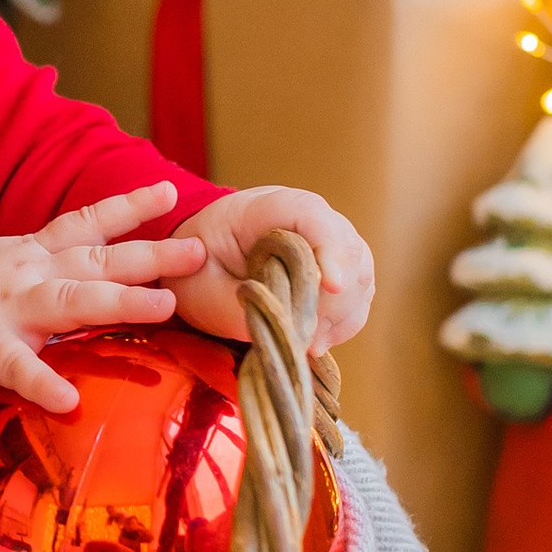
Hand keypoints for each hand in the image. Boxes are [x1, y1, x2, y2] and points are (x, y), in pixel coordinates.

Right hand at [0, 183, 207, 415]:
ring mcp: (11, 311)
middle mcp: (30, 274)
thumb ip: (57, 267)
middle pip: (98, 261)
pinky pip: (18, 369)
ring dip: (118, 301)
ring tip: (163, 307)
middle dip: (150, 256)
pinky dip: (42, 384)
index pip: (88, 223)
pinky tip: (68, 401)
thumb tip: (115, 269)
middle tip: (198, 254)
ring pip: (71, 302)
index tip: (172, 194)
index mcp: (35, 253)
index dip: (130, 207)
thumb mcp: (11, 267)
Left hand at [171, 186, 372, 349]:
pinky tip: (317, 342)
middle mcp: (304, 217)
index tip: (331, 286)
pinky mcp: (333, 268)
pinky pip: (357, 293)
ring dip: (343, 313)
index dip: (329, 248)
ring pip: (359, 272)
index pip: (311, 215)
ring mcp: (324, 241)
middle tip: (307, 337)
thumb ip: (237, 304)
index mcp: (264, 207)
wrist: (192, 263)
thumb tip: (285, 328)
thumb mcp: (197, 286)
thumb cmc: (192, 266)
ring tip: (309, 344)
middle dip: (335, 297)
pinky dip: (344, 321)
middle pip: (347, 246)